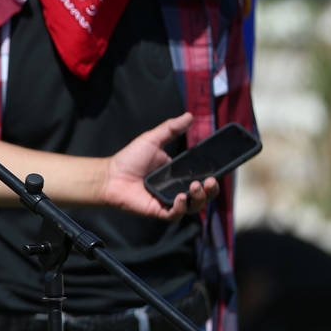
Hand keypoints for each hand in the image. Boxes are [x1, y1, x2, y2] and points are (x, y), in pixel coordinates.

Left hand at [102, 113, 218, 218]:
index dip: (213, 175)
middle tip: (210, 181)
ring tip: (196, 186)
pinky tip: (181, 196)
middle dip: (211, 190)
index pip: (202, 177)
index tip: (220, 169)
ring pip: (193, 206)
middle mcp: (177, 189)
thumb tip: (189, 115)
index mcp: (178, 174)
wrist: (110, 175)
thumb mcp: (152, 140)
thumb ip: (171, 129)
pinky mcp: (159, 210)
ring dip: (200, 198)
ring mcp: (169, 201)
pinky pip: (176, 214)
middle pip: (203, 195)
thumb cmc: (130, 158)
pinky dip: (181, 207)